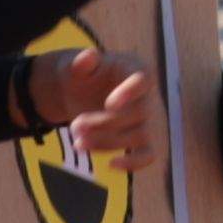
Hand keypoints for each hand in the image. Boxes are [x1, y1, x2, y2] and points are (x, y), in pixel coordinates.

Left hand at [21, 44, 158, 177]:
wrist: (82, 93)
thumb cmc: (84, 76)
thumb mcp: (76, 66)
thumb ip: (81, 62)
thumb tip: (87, 56)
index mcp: (135, 70)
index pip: (142, 80)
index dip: (130, 93)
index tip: (109, 104)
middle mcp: (147, 96)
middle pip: (137, 113)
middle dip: (104, 123)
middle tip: (75, 126)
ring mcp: (147, 119)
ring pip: (139, 136)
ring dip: (108, 143)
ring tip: (77, 144)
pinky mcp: (142, 141)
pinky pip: (147, 155)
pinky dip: (133, 163)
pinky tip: (110, 165)